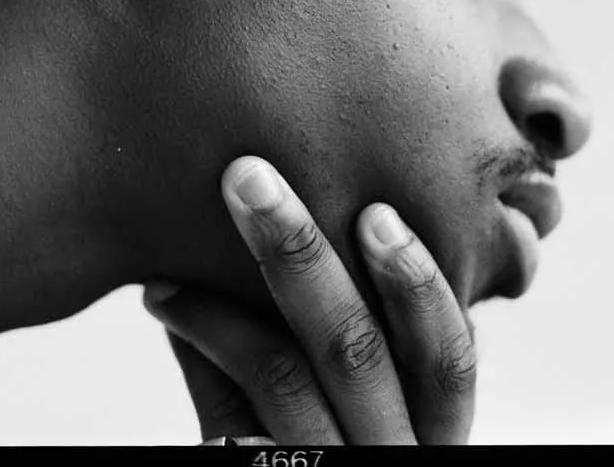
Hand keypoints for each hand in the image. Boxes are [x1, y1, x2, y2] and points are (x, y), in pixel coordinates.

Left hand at [143, 155, 476, 444]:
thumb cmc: (319, 465)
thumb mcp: (342, 419)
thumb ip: (314, 348)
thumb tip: (259, 242)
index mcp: (432, 437)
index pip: (447, 359)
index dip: (418, 282)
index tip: (376, 206)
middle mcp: (393, 463)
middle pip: (359, 351)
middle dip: (300, 254)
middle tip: (249, 175)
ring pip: (284, 379)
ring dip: (222, 299)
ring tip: (177, 247)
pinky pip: (230, 421)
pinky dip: (200, 348)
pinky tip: (166, 300)